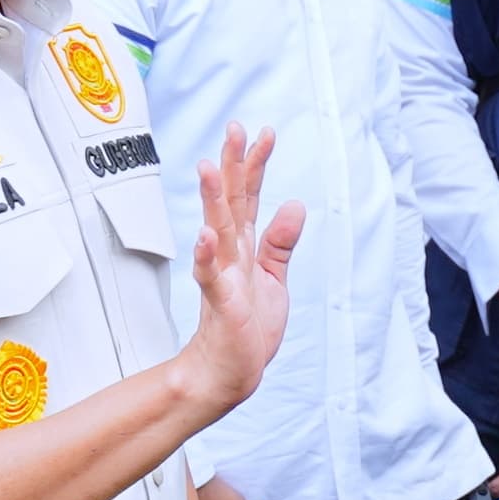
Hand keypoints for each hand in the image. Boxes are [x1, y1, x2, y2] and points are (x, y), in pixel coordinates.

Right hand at [169, 128, 307, 419]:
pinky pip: (211, 277)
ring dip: (214, 200)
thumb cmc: (249, 326)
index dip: (256, 165)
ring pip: (217, 231)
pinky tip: (204, 235)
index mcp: (245, 247)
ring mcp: (223, 277)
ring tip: (211, 167)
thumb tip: (294, 204)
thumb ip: (280, 242)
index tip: (263, 132)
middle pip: (232, 202)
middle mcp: (231, 255)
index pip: (250, 197)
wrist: (232, 371)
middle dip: (233, 165)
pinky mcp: (222, 304)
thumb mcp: (275, 278)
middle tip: (234, 128)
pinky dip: (207, 256)